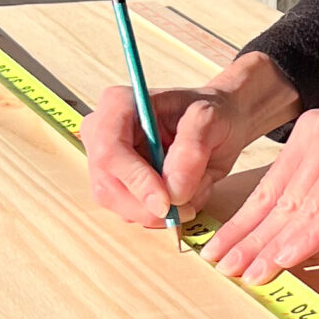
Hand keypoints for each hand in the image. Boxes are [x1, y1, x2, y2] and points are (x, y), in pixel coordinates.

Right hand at [82, 51, 297, 227]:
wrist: (216, 125)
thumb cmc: (212, 114)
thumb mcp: (211, 121)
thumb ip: (192, 149)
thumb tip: (173, 190)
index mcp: (119, 104)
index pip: (109, 150)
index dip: (135, 180)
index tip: (166, 202)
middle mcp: (102, 133)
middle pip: (107, 186)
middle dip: (149, 206)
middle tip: (187, 207)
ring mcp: (105, 163)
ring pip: (119, 207)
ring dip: (161, 212)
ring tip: (193, 188)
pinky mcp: (116, 186)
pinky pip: (132, 215)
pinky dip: (162, 215)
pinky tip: (182, 195)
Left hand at [202, 103, 318, 282]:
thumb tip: (295, 230)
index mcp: (317, 130)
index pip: (272, 185)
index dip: (244, 222)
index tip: (221, 250)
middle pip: (279, 197)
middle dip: (247, 238)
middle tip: (221, 269)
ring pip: (302, 207)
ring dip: (271, 246)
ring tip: (248, 274)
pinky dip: (309, 239)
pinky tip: (287, 258)